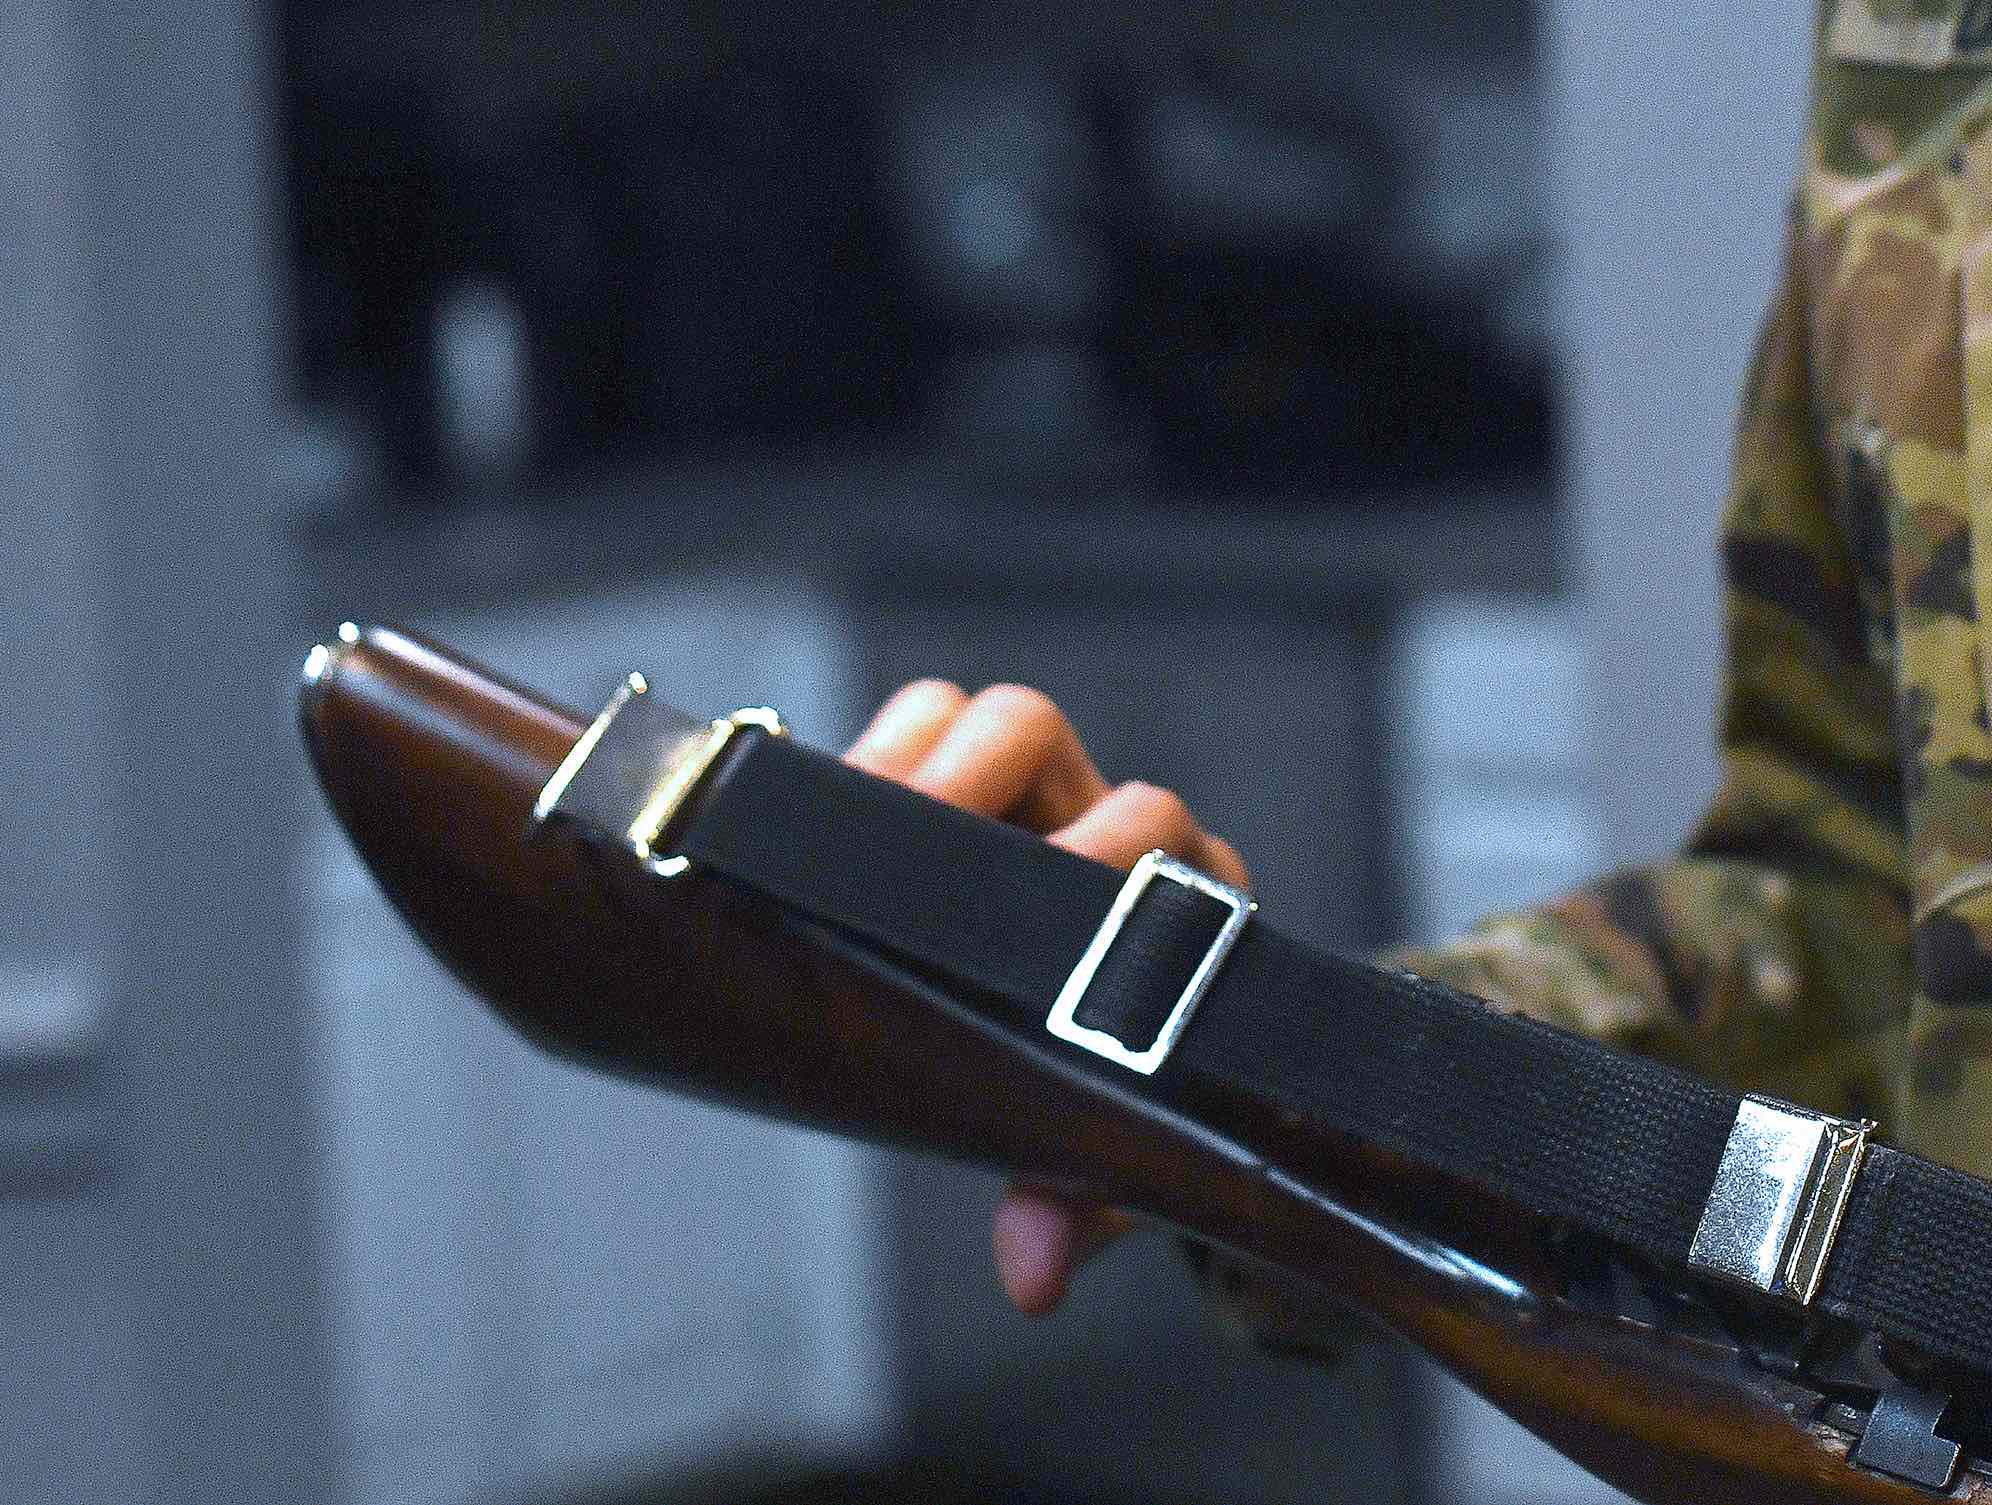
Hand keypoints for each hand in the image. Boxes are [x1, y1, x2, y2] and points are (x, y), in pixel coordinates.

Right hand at [842, 678, 1251, 1315]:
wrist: (1124, 1060)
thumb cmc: (1129, 1095)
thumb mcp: (1103, 1160)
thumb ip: (1069, 1204)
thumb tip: (1029, 1272)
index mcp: (1169, 893)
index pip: (1146, 822)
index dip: (1092, 845)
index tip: (1039, 892)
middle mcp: (1102, 820)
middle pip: (1040, 734)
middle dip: (969, 775)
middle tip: (904, 837)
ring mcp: (1030, 795)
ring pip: (975, 718)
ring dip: (910, 759)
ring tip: (844, 827)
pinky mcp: (956, 792)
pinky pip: (919, 730)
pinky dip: (874, 758)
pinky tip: (822, 826)